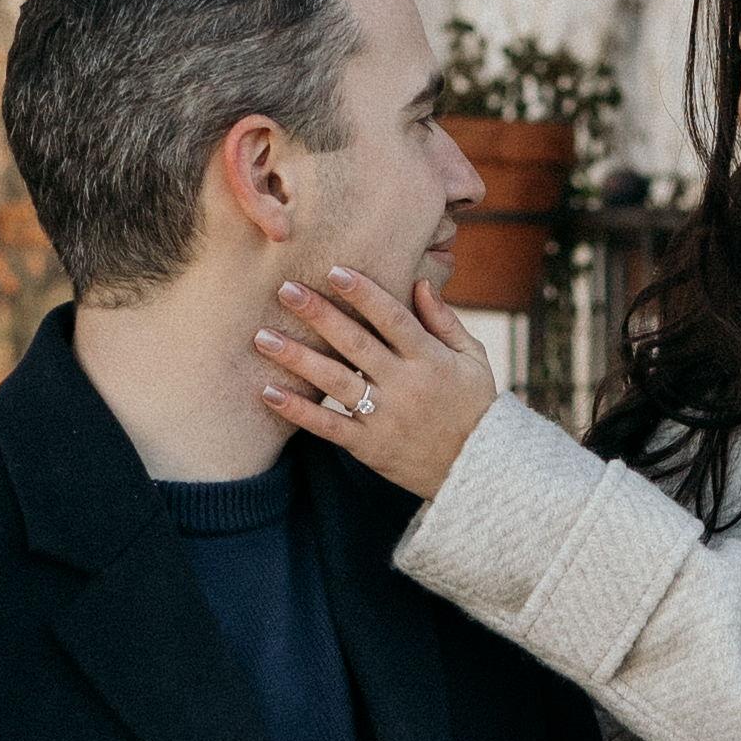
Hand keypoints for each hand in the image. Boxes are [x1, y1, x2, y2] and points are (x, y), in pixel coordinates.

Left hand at [250, 260, 496, 495]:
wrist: (479, 470)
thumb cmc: (475, 406)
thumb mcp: (473, 359)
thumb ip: (445, 321)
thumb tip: (419, 281)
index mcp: (430, 359)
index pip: (393, 319)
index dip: (365, 294)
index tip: (335, 270)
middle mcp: (405, 385)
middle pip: (355, 344)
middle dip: (319, 314)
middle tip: (284, 289)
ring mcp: (385, 417)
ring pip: (334, 382)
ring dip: (297, 358)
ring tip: (262, 336)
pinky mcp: (369, 447)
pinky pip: (328, 427)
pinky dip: (298, 411)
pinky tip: (268, 392)